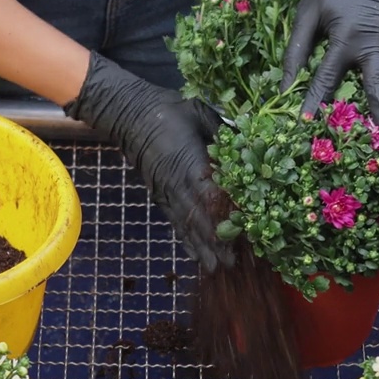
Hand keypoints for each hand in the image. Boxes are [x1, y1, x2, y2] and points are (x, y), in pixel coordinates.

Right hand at [65, 53, 235, 272]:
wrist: (130, 114)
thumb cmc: (168, 110)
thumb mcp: (200, 114)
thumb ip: (223, 134)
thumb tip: (248, 148)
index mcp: (190, 162)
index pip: (211, 196)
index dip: (228, 217)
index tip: (245, 234)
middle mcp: (177, 184)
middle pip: (200, 219)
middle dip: (218, 243)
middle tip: (235, 263)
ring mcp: (166, 192)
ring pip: (187, 226)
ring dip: (202, 249)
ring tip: (217, 269)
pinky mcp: (160, 196)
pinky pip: (175, 222)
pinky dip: (186, 241)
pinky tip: (196, 256)